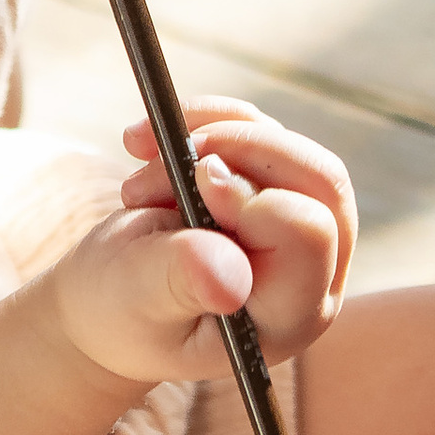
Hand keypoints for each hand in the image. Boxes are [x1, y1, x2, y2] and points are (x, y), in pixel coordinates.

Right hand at [48, 98, 355, 386]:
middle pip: (321, 182)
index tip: (191, 189)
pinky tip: (147, 147)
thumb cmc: (123, 310)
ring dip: (208, 134)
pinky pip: (259, 127)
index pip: (308, 236)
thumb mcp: (137, 298)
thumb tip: (231, 273)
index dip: (252, 199)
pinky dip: (201, 119)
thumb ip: (181, 280)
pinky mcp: (275, 187)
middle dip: (240, 149)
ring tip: (140, 174)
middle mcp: (311, 271)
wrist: (112, 295)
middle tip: (165, 160)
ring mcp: (299, 226)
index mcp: (287, 315)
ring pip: (290, 145)